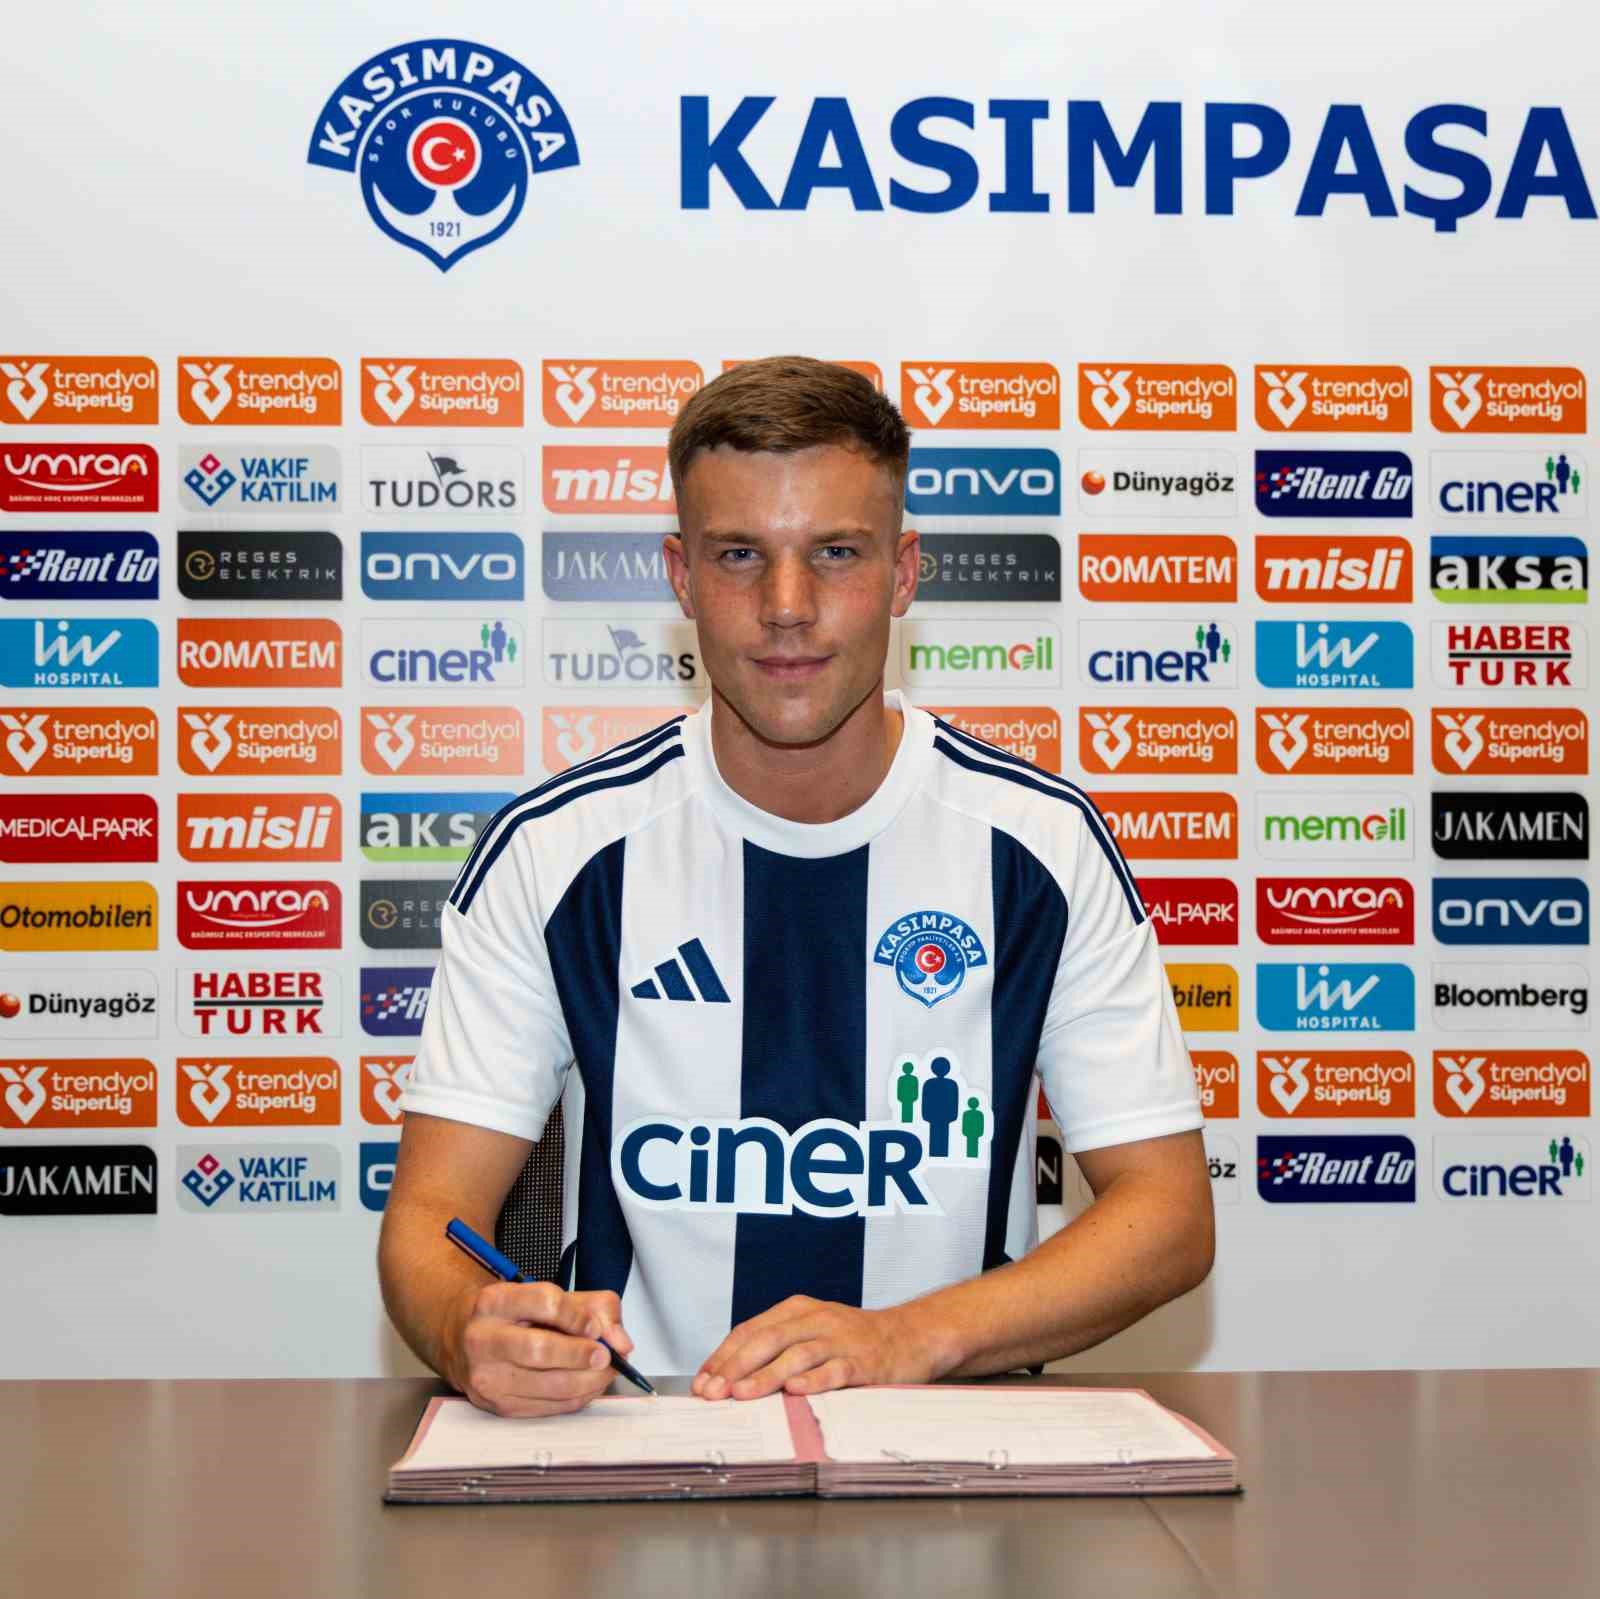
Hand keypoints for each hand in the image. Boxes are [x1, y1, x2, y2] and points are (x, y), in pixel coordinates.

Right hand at [446, 1281, 635, 1417]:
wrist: (463, 1338)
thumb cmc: (512, 1315)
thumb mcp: (547, 1295)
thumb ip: (593, 1308)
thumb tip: (620, 1341)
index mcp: (496, 1301)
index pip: (544, 1303)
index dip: (577, 1316)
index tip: (595, 1326)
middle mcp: (484, 1338)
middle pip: (540, 1349)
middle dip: (581, 1355)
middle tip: (605, 1355)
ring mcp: (487, 1375)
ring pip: (546, 1384)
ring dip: (585, 1381)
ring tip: (602, 1372)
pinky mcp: (496, 1404)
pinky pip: (545, 1407)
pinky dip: (574, 1399)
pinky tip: (585, 1386)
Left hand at [691, 1296, 938, 1400]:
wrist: (910, 1335)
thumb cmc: (853, 1340)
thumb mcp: (812, 1332)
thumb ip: (777, 1349)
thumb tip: (731, 1379)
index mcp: (797, 1310)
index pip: (750, 1330)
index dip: (723, 1356)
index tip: (702, 1381)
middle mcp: (816, 1320)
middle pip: (767, 1339)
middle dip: (735, 1366)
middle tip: (714, 1390)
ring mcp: (840, 1340)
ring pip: (796, 1354)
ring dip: (766, 1375)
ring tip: (742, 1393)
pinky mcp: (863, 1362)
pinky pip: (835, 1370)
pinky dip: (814, 1380)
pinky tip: (796, 1391)